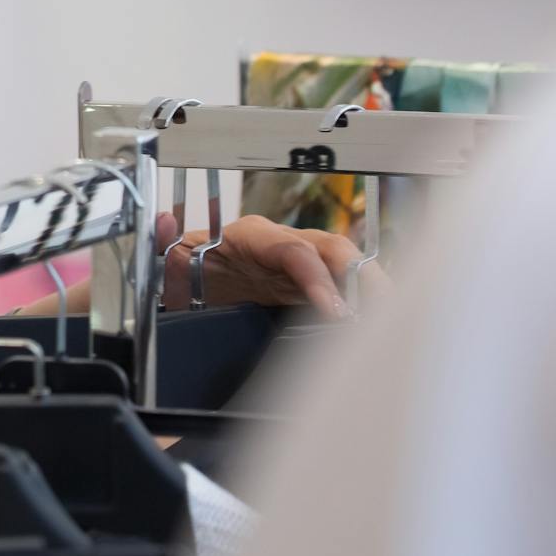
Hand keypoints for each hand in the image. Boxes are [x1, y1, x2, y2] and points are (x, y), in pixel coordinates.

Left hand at [154, 213, 386, 318]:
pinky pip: (344, 291)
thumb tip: (163, 221)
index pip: (295, 251)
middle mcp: (285, 245)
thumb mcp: (169, 262)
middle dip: (362, 280)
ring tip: (393, 328)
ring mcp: (303, 267)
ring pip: (347, 269)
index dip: (318, 278)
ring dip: (372, 292)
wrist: (191, 282)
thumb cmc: (184, 270)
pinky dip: (365, 307)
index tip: (336, 311)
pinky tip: (382, 333)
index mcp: (254, 237)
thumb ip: (164, 245)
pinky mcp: (310, 288)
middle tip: (384, 320)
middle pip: (335, 252)